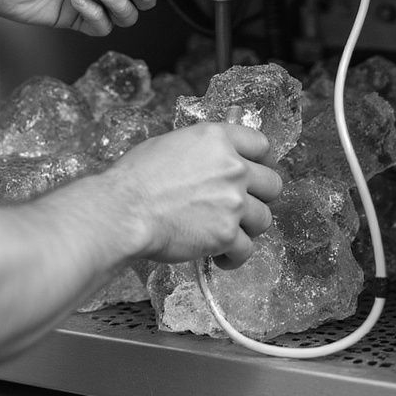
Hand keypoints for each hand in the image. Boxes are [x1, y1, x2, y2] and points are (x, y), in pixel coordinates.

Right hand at [105, 121, 283, 269]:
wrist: (124, 211)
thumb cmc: (136, 178)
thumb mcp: (170, 144)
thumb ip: (201, 150)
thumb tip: (211, 158)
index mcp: (217, 139)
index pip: (261, 143)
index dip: (259, 159)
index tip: (253, 171)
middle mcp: (232, 167)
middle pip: (272, 183)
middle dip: (259, 196)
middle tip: (242, 205)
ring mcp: (233, 201)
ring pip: (264, 218)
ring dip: (248, 228)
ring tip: (228, 233)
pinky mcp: (226, 234)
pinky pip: (246, 249)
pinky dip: (234, 256)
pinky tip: (220, 257)